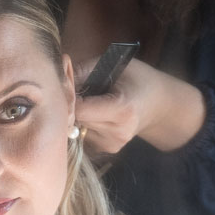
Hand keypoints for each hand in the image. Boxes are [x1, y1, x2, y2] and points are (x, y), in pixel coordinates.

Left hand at [74, 58, 205, 154]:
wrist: (159, 104)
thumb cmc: (136, 78)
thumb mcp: (113, 65)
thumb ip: (81, 71)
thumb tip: (55, 77)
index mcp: (122, 110)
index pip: (80, 110)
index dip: (69, 96)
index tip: (69, 83)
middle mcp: (118, 132)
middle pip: (77, 120)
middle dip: (72, 104)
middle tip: (79, 88)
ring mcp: (114, 144)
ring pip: (78, 128)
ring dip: (78, 114)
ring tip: (93, 100)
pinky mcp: (109, 149)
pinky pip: (84, 134)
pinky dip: (85, 122)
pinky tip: (97, 113)